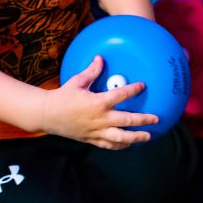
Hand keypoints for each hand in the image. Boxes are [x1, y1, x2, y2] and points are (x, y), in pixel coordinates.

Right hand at [41, 55, 157, 148]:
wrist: (46, 115)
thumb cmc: (62, 96)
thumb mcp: (77, 81)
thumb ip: (92, 71)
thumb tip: (100, 57)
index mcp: (98, 102)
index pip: (120, 95)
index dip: (133, 90)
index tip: (143, 86)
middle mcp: (100, 118)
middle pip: (127, 120)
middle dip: (143, 120)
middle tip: (156, 118)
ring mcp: (96, 131)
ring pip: (120, 137)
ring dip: (136, 137)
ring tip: (148, 136)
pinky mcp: (91, 139)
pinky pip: (109, 145)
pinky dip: (120, 146)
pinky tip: (129, 144)